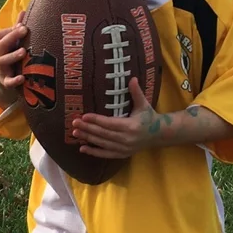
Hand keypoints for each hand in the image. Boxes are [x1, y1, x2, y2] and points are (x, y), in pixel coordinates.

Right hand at [0, 23, 27, 107]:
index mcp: (0, 46)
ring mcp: (1, 69)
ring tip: (23, 51)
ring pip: (4, 61)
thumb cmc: (8, 58)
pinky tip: (22, 78)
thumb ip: (16, 30)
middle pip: (2, 44)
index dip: (10, 30)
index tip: (22, 25)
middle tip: (24, 30)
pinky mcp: (5, 82)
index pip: (1, 35)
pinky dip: (14, 80)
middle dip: (12, 36)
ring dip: (13, 56)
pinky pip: (8, 82)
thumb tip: (23, 11)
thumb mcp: (10, 45)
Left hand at [74, 79, 232, 156]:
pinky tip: (82, 148)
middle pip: (103, 134)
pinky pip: (106, 154)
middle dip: (88, 129)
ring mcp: (124, 148)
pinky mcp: (122, 154)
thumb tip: (132, 78)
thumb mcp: (144, 104)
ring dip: (88, 139)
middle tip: (74, 124)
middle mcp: (127, 139)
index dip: (96, 120)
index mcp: (131, 126)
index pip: (110, 123)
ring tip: (75, 133)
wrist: (159, 135)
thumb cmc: (149, 117)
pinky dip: (94, 152)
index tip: (84, 116)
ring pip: (103, 144)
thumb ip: (136, 92)